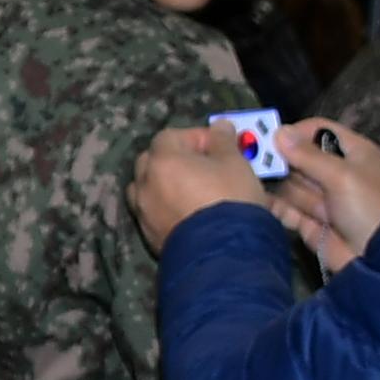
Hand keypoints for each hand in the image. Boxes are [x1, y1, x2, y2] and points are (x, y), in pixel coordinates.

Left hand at [133, 124, 269, 251]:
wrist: (224, 253)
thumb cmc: (230, 199)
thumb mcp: (235, 163)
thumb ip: (223, 141)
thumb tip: (220, 126)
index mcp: (162, 161)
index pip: (170, 136)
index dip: (194, 137)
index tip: (216, 147)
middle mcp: (145, 185)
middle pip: (152, 161)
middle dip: (174, 159)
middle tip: (202, 167)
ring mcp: (144, 213)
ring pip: (147, 189)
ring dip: (164, 185)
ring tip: (190, 191)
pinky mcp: (149, 237)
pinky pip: (152, 214)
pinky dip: (165, 209)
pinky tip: (187, 214)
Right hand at [269, 120, 379, 272]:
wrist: (378, 257)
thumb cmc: (367, 206)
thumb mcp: (342, 174)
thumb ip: (308, 155)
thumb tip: (279, 132)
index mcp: (352, 153)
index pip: (318, 131)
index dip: (295, 133)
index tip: (270, 138)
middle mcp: (335, 173)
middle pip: (300, 158)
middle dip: (281, 160)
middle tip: (256, 160)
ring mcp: (322, 199)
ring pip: (291, 184)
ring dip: (276, 184)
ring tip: (254, 180)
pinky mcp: (309, 223)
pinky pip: (287, 210)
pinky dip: (275, 206)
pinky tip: (258, 200)